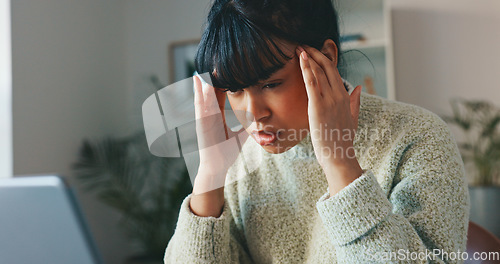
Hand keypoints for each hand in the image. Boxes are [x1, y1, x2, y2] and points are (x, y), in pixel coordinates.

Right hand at [190, 75, 247, 215]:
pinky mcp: (201, 126)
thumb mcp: (240, 136)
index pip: (219, 96)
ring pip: (203, 98)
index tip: (224, 71)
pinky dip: (200, 96)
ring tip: (202, 70)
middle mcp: (208, 116)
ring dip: (202, 84)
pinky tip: (200, 86)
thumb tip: (258, 122)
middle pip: (209, 94)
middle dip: (209, 80)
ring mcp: (203, 120)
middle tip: (211, 64)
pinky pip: (200, 108)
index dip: (221, 84)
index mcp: (216, 117)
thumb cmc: (226, 152)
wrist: (217, 167)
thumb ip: (247, 128)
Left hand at [296, 43, 362, 195]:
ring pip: (319, 72)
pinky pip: (312, 83)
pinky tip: (301, 59)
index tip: (313, 52)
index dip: (323, 60)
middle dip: (314, 54)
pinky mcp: (318, 106)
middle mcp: (339, 96)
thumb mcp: (352, 118)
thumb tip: (358, 88)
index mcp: (346, 98)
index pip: (334, 72)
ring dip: (308, 58)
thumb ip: (354, 101)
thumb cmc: (342, 140)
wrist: (338, 156)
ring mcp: (329, 100)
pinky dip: (306, 69)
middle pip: (327, 68)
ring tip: (299, 48)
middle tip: (303, 46)